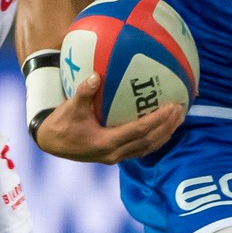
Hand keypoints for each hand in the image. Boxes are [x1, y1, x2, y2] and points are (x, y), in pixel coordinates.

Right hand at [34, 74, 183, 163]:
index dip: (157, 121)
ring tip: (178, 118)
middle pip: (149, 142)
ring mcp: (115, 157)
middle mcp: (114, 153)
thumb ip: (84, 92)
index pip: (139, 131)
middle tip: (181, 109)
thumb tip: (96, 75)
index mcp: (106, 143)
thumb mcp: (70, 107)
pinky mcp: (115, 156)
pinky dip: (154, 138)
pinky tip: (162, 127)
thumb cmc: (60, 124)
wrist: (50, 143)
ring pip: (148, 147)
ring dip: (165, 133)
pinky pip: (141, 148)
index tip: (171, 107)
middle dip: (167, 126)